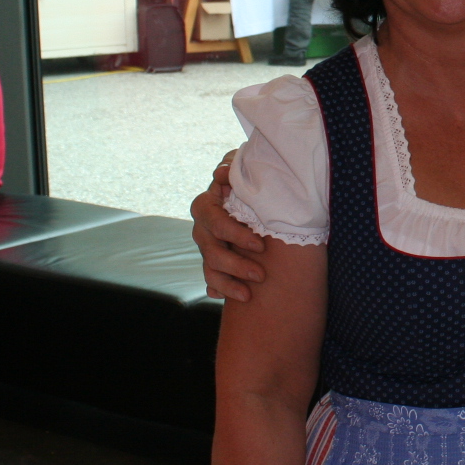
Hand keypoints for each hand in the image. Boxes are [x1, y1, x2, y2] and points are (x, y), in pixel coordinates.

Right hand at [192, 150, 265, 300]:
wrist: (255, 193)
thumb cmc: (249, 178)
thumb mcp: (243, 168)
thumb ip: (233, 166)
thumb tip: (222, 173)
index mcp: (207, 205)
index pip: (216, 223)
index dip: (236, 235)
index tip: (261, 245)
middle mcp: (203, 228)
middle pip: (211, 252)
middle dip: (236, 265)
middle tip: (261, 275)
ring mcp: (206, 246)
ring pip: (210, 270)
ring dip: (228, 284)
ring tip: (248, 295)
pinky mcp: (214, 261)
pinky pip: (211, 280)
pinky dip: (219, 289)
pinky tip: (230, 297)